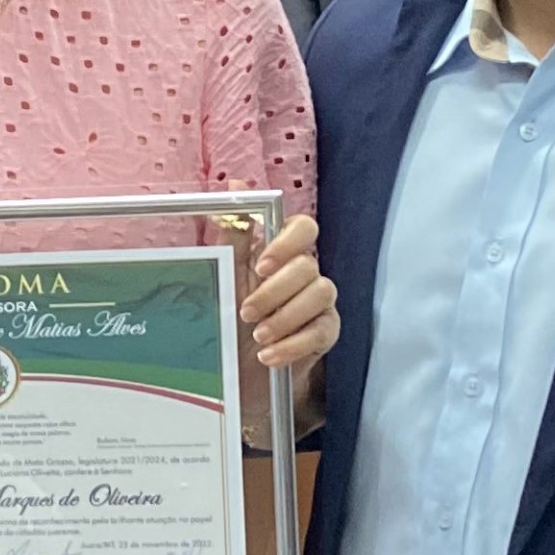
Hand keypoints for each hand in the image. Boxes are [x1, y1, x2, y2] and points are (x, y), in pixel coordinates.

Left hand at [238, 212, 338, 370]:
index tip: (260, 266)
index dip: (287, 243)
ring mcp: (321, 302)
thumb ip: (233, 232)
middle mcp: (307, 273)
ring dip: (285, 317)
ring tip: (258, 335)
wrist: (240, 370)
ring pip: (321, 294)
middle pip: (308, 266)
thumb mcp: (227, 275)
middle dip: (275, 290)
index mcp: (283, 253)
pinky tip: (269, 355)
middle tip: (246, 311)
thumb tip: (235, 184)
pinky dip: (293, 344)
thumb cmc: (233, 316)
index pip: (303, 228)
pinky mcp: (327, 332)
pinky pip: (322, 331)